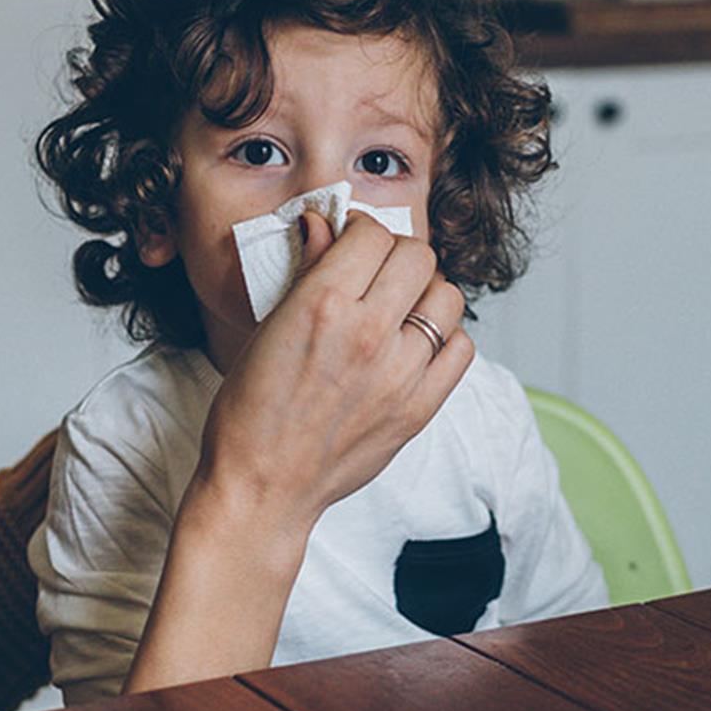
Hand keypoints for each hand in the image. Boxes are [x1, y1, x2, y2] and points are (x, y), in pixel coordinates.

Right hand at [199, 209, 472, 539]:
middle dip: (395, 255)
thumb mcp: (266, 328)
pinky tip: (414, 346)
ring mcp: (400, 374)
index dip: (360, 231)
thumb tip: (322, 224)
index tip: (350, 243)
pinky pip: (461, 348)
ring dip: (424, 293)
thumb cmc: (249, 412)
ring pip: (447, 296)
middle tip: (375, 272)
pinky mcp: (419, 408)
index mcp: (322, 305)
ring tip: (398, 309)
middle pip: (418, 256)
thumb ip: (306, 271)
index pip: (373, 234)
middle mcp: (367, 334)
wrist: (262, 486)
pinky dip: (444, 338)